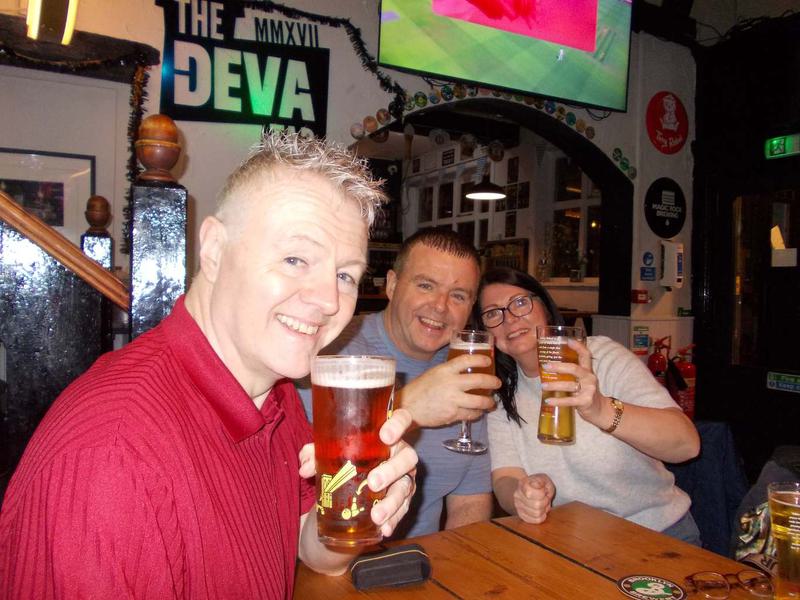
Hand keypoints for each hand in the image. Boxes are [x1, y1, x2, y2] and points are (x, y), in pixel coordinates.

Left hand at [297, 409, 418, 538]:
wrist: (358, 476)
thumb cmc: (349, 455)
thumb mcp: (334, 449)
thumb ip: (317, 452)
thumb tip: (304, 466)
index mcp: (388, 433)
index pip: (402, 420)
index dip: (398, 425)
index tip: (385, 435)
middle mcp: (401, 453)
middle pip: (408, 457)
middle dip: (392, 470)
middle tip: (373, 482)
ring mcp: (405, 476)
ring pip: (405, 487)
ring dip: (392, 502)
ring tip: (376, 516)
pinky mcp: (404, 498)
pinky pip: (403, 509)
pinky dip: (394, 519)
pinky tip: (384, 529)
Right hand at [398, 353, 499, 426]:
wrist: (407, 407)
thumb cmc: (419, 389)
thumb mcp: (433, 373)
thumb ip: (449, 372)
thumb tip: (466, 372)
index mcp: (444, 370)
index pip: (467, 360)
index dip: (480, 360)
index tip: (488, 362)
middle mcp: (450, 384)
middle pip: (479, 381)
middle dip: (492, 382)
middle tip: (497, 383)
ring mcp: (452, 400)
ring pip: (478, 401)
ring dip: (488, 402)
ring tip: (491, 402)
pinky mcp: (452, 414)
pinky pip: (470, 414)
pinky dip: (477, 413)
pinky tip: (478, 412)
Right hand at [513, 474, 554, 523]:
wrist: (530, 490)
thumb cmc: (540, 485)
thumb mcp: (544, 479)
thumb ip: (543, 482)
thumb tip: (539, 489)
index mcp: (522, 483)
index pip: (530, 493)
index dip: (542, 493)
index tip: (543, 490)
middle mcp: (517, 495)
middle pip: (536, 505)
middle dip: (545, 502)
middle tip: (545, 498)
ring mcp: (518, 506)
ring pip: (537, 514)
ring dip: (544, 510)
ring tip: (543, 504)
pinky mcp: (521, 515)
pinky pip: (535, 520)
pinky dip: (542, 516)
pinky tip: (541, 510)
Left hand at [539, 338, 606, 423]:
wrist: (599, 410)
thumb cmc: (585, 392)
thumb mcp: (581, 379)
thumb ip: (570, 373)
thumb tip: (548, 366)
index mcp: (587, 370)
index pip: (585, 355)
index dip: (578, 347)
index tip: (567, 340)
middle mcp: (589, 378)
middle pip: (574, 369)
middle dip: (559, 367)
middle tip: (545, 366)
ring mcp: (589, 389)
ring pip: (570, 385)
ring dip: (554, 385)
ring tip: (543, 386)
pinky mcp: (586, 401)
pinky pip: (569, 401)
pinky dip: (558, 401)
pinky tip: (548, 401)